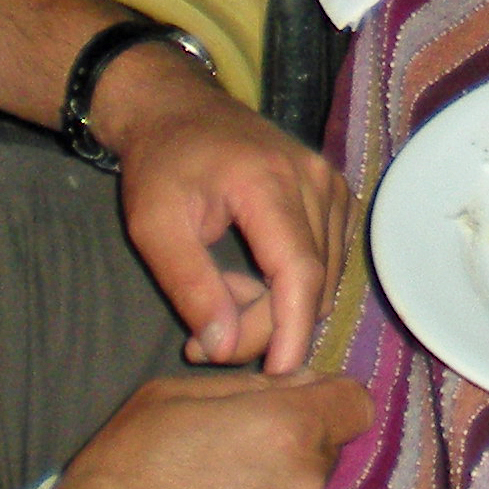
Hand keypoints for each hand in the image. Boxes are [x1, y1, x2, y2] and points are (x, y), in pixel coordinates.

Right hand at [47, 371, 372, 488]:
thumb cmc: (130, 462)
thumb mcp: (181, 394)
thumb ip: (252, 385)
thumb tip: (297, 383)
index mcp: (288, 428)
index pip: (357, 403)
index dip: (327, 397)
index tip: (291, 400)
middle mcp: (304, 482)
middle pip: (329, 445)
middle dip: (297, 436)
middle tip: (241, 440)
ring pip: (307, 484)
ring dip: (279, 475)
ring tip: (222, 478)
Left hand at [92, 40, 355, 373]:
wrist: (177, 109)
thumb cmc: (160, 165)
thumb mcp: (154, 227)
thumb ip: (191, 287)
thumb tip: (226, 347)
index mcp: (268, 182)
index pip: (299, 272)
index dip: (291, 331)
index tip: (275, 379)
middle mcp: (314, 179)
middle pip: (311, 281)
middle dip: (266, 325)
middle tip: (203, 339)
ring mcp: (331, 183)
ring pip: (325, 276)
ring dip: (278, 306)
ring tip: (219, 299)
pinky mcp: (334, 192)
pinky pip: (328, 258)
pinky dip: (294, 284)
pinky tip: (252, 279)